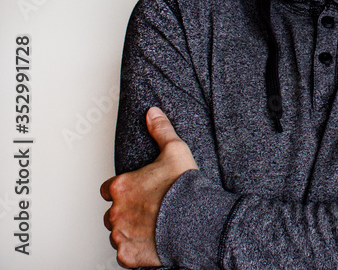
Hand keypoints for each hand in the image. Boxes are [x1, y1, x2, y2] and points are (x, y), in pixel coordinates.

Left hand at [100, 107, 197, 267]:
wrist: (195, 221)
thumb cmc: (184, 188)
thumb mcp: (176, 152)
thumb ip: (161, 131)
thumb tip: (152, 114)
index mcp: (122, 186)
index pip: (110, 189)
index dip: (123, 190)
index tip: (138, 192)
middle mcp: (116, 211)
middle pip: (112, 213)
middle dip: (126, 212)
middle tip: (149, 210)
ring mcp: (121, 234)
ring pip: (117, 234)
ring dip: (129, 231)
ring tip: (153, 227)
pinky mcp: (128, 254)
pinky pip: (125, 254)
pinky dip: (136, 250)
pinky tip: (152, 242)